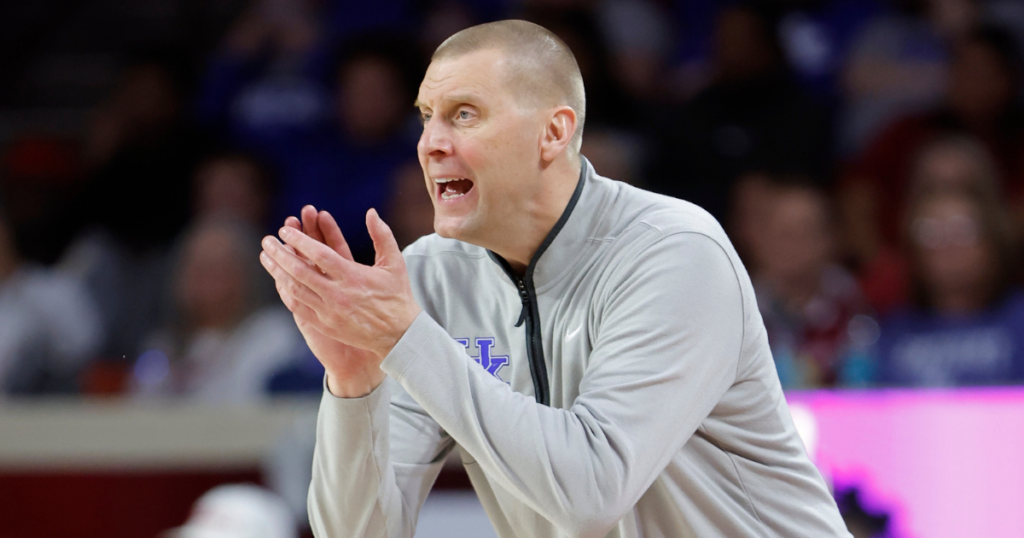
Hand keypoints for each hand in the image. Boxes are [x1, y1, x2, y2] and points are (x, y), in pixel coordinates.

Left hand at [276, 206, 383, 396]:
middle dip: (280, 253)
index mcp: (353, 277)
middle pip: (300, 271)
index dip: (300, 241)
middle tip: (267, 240)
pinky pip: (298, 307)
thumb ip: (382, 235)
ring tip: (266, 257)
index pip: (319, 254)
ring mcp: (329, 311)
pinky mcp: (325, 325)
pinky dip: (286, 292)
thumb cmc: (397, 296)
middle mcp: (338, 294)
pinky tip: (278, 280)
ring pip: (295, 289)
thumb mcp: (395, 263)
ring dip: (277, 272)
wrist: (399, 335)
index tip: (285, 230)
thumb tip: (371, 212)